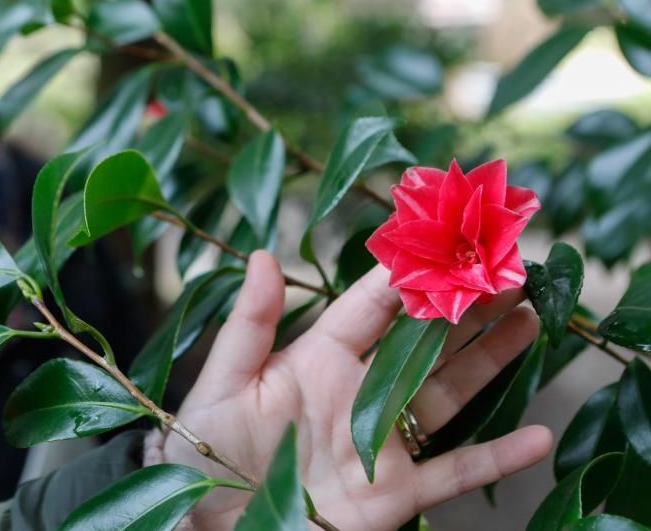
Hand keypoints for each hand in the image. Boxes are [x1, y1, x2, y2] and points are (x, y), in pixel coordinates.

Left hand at [163, 251, 552, 530]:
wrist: (208, 524)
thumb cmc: (203, 448)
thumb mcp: (222, 381)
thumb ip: (250, 323)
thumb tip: (259, 253)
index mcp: (317, 359)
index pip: (373, 308)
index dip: (410, 275)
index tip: (449, 240)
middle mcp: (358, 393)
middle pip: (423, 342)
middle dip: (465, 306)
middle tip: (509, 271)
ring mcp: (381, 442)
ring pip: (449, 392)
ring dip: (490, 358)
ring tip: (530, 318)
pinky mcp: (394, 494)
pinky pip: (454, 472)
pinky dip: (497, 458)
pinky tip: (539, 438)